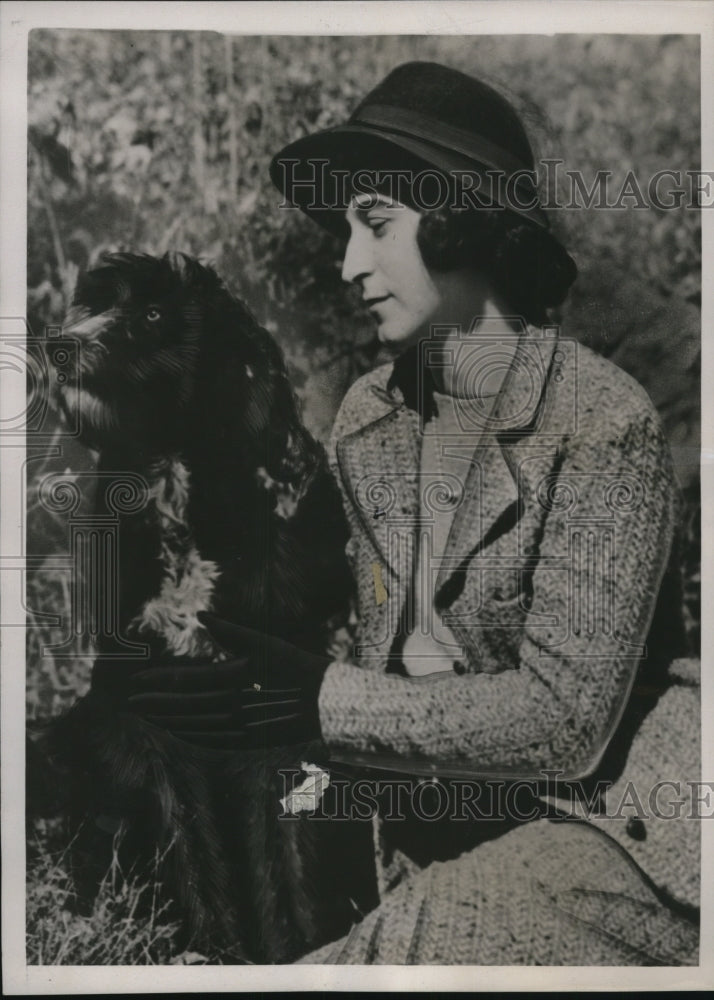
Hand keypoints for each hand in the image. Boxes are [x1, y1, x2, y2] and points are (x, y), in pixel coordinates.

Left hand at [125, 613, 330, 749]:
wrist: (325, 700)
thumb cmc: (295, 665)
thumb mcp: (265, 642)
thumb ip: (230, 631)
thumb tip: (202, 615)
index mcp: (234, 678)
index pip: (185, 681)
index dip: (157, 681)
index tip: (135, 681)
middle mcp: (232, 705)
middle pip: (182, 706)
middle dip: (153, 704)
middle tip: (129, 703)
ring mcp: (239, 726)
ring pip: (192, 726)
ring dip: (166, 722)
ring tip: (146, 717)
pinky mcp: (247, 740)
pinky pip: (210, 741)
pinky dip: (189, 737)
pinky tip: (175, 733)